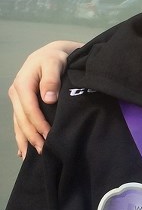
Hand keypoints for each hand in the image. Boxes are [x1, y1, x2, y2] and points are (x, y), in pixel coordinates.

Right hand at [8, 40, 81, 156]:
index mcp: (22, 84)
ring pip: (19, 123)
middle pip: (22, 119)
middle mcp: (16, 92)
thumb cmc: (56, 57)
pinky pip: (19, 122)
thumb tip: (48, 98)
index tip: (49, 136)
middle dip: (32, 136)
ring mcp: (17, 99)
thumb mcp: (55, 63)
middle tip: (44, 151)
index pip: (29, 109)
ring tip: (33, 156)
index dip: (38, 124)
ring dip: (25, 139)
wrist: (53, 53)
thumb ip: (51, 79)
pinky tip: (24, 150)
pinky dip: (21, 135)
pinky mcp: (21, 103)